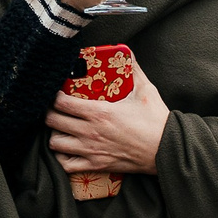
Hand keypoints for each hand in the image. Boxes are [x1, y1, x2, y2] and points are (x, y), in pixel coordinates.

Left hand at [47, 66, 169, 176]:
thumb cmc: (156, 122)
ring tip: (61, 129)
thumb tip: (127, 53)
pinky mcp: (96, 165)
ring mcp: (91, 150)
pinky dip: (62, 158)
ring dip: (55, 134)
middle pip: (52, 121)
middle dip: (50, 113)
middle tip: (56, 109)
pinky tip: (67, 150)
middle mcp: (90, 132)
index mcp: (99, 112)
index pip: (61, 102)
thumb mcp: (146, 91)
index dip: (54, 95)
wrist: (167, 150)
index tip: (57, 92)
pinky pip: (66, 165)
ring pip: (55, 143)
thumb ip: (133, 70)